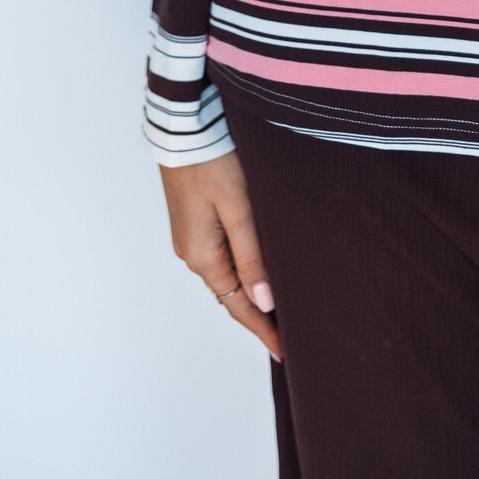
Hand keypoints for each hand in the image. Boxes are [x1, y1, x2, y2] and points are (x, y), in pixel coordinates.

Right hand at [159, 150, 281, 360]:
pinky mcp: (196, 220)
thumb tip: (265, 302)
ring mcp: (192, 236)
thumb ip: (253, 256)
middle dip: (259, 313)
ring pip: (228, 274)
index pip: (238, 306)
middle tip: (292, 330)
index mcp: (202, 257)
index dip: (263, 330)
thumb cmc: (213, 162)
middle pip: (231, 294)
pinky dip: (243, 267)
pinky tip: (260, 267)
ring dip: (252, 289)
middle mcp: (193, 252)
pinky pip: (223, 255)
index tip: (285, 351)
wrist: (187, 126)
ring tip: (281, 304)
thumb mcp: (240, 210)